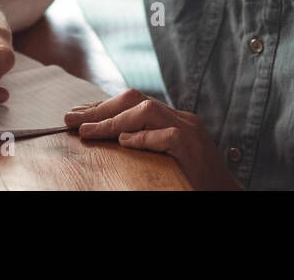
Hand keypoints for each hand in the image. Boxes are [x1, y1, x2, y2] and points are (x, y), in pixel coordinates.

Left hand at [65, 89, 240, 189]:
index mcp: (174, 119)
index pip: (134, 103)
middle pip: (136, 100)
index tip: (78, 115)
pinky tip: (123, 143)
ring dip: (112, 121)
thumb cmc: (192, 180)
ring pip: (147, 111)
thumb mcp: (165, 157)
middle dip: (101, 108)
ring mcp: (189, 130)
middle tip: (70, 119)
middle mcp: (182, 119)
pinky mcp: (193, 147)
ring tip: (87, 131)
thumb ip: (145, 142)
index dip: (104, 107)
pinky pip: (166, 136)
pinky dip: (143, 138)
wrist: (223, 194)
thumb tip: (113, 138)